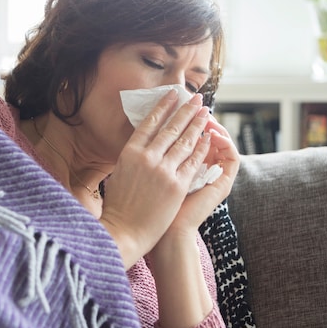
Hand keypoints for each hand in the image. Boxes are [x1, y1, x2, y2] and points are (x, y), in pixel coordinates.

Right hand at [99, 90, 213, 267]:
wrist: (125, 232)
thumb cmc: (118, 207)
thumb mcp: (118, 174)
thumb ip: (132, 158)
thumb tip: (141, 146)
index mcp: (129, 153)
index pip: (149, 123)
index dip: (163, 107)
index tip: (173, 95)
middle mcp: (147, 158)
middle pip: (171, 128)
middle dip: (186, 110)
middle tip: (197, 98)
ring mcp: (163, 171)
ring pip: (184, 141)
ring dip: (197, 124)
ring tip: (205, 112)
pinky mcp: (177, 185)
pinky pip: (193, 161)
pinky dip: (202, 148)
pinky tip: (208, 138)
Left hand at [156, 116, 239, 246]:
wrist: (166, 236)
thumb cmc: (151, 211)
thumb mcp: (152, 175)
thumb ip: (156, 156)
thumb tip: (148, 130)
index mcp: (187, 169)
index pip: (192, 137)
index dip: (185, 119)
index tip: (176, 104)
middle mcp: (205, 172)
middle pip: (208, 136)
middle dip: (199, 117)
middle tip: (193, 101)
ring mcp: (216, 178)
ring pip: (223, 143)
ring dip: (215, 125)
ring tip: (204, 113)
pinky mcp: (224, 185)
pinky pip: (231, 157)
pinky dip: (225, 141)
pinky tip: (213, 131)